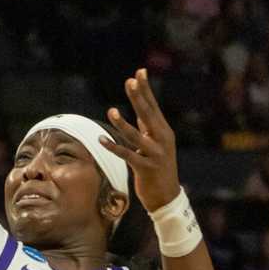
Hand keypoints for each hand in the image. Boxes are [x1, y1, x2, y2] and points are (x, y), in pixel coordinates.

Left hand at [101, 69, 181, 213]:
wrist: (167, 198)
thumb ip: (148, 128)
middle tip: (129, 81)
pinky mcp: (145, 169)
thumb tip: (141, 110)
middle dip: (138, 97)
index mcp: (164, 132)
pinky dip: (114, 147)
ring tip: (111, 111)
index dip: (146, 89)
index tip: (140, 71)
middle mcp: (162, 140)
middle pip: (148, 115)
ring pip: (136, 136)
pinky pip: (127, 155)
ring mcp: (155, 155)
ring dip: (122, 124)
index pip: (154, 106)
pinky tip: (101, 140)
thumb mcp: (157, 145)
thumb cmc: (160, 169)